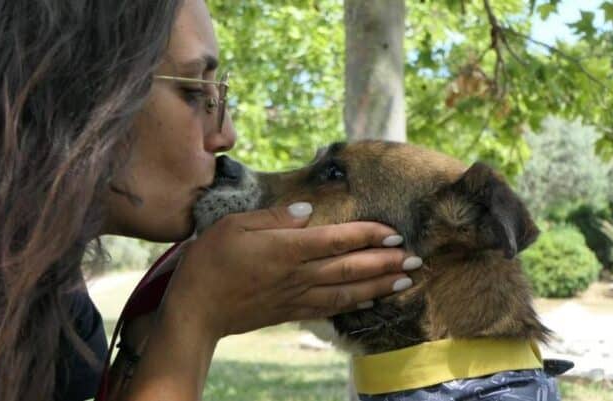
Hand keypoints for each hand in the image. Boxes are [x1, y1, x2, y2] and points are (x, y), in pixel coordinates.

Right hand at [160, 202, 421, 338]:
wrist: (196, 310)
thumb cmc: (210, 261)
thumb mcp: (234, 225)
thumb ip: (274, 218)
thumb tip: (307, 211)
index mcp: (286, 248)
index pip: (337, 239)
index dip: (369, 235)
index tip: (394, 231)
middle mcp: (298, 274)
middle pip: (351, 268)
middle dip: (386, 262)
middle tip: (416, 258)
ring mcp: (296, 296)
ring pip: (347, 291)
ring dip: (379, 286)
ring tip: (406, 281)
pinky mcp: (290, 312)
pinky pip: (329, 308)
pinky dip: (354, 305)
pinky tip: (369, 302)